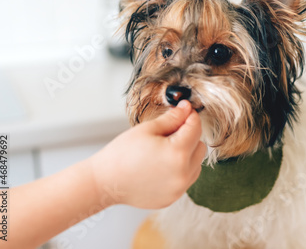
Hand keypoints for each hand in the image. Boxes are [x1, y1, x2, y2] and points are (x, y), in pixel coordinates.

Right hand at [90, 100, 205, 208]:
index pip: (196, 128)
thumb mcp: (148, 129)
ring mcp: (179, 188)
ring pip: (196, 164)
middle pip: (200, 146)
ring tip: (164, 151)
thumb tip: (187, 109)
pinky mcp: (173, 197)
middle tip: (170, 132)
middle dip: (189, 136)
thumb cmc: (121, 154)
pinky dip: (180, 170)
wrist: (105, 182)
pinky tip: (161, 165)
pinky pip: (187, 179)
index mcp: (177, 153)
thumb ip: (172, 118)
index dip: (191, 116)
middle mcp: (183, 173)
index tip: (185, 111)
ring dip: (187, 154)